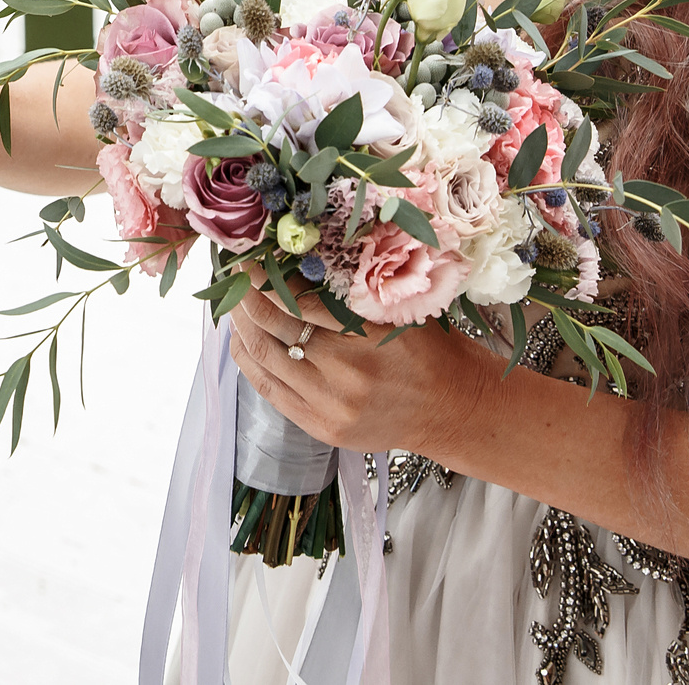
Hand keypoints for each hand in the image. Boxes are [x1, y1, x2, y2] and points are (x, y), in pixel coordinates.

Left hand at [228, 279, 495, 458]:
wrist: (454, 410)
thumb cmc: (430, 351)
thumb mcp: (397, 310)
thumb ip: (351, 291)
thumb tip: (297, 259)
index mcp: (368, 339)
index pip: (299, 304)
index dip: (266, 280)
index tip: (250, 260)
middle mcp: (345, 377)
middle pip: (273, 330)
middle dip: (246, 299)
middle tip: (235, 278)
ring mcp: (330, 408)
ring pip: (264, 360)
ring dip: (242, 328)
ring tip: (235, 305)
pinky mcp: (321, 429)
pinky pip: (270, 391)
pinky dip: (250, 362)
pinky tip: (244, 340)